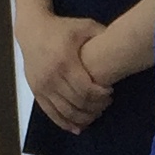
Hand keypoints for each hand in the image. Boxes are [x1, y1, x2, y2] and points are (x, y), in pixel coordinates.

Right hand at [20, 9, 114, 130]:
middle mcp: (52, 77)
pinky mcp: (36, 92)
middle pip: (78, 103)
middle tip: (106, 104)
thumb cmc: (62, 28)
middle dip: (95, 107)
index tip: (110, 92)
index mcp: (65, 62)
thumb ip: (102, 35)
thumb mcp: (84, 26)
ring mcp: (42, 87)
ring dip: (83, 118)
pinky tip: (78, 128)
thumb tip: (123, 46)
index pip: (86, 90)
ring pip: (66, 112)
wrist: (31, 30)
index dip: (101, 96)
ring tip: (95, 115)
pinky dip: (66, 123)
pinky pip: (51, 114)